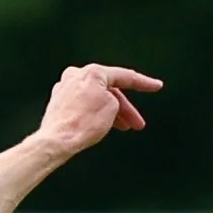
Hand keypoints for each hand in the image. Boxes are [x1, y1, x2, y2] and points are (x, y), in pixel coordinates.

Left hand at [38, 63, 162, 154]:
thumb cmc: (83, 124)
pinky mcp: (58, 101)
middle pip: (109, 90)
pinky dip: (95, 112)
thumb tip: (106, 100)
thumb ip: (115, 98)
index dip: (143, 83)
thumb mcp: (112, 108)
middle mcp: (75, 75)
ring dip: (111, 112)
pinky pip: (84, 104)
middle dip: (125, 107)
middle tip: (137, 123)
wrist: (56, 141)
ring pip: (96, 98)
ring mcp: (64, 88)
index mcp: (91, 72)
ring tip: (124, 127)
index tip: (156, 86)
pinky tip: (102, 124)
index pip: (124, 76)